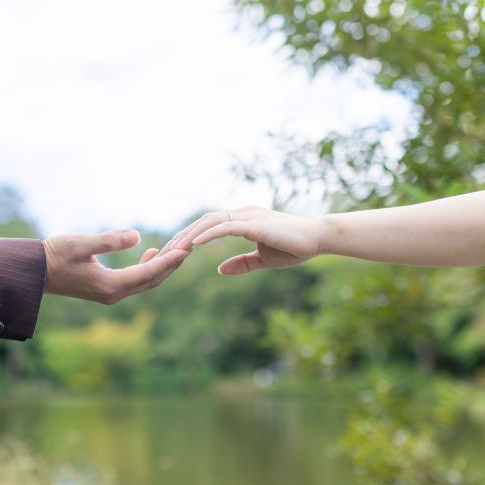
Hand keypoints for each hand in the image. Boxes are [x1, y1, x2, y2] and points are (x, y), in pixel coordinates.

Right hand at [43, 229, 188, 303]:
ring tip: (176, 246)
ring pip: (145, 281)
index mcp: (109, 285)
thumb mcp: (80, 243)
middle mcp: (113, 294)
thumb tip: (137, 236)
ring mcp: (110, 294)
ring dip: (162, 265)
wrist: (36, 272)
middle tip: (189, 245)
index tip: (186, 248)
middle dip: (172, 263)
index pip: (147, 273)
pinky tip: (153, 253)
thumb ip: (109, 240)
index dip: (168, 260)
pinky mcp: (106, 289)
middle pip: (152, 280)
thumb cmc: (55, 255)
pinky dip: (148, 268)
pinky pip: (135, 280)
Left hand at [173, 206, 319, 274]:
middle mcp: (243, 213)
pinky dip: (209, 234)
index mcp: (243, 219)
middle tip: (166, 252)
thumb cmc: (295, 247)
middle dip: (184, 236)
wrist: (319, 239)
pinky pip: (227, 227)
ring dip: (192, 235)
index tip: (174, 251)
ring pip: (212, 222)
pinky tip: (196, 244)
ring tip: (176, 249)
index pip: (209, 224)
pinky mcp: (255, 224)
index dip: (190, 236)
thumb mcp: (263, 259)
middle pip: (205, 221)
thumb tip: (220, 270)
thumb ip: (242, 263)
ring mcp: (249, 216)